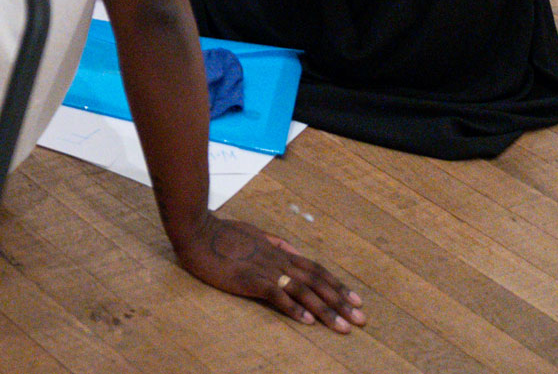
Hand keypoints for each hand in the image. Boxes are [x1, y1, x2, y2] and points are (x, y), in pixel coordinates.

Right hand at [172, 213, 364, 332]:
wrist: (196, 231)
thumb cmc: (221, 232)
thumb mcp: (252, 232)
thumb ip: (273, 242)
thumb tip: (291, 248)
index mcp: (279, 251)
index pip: (316, 269)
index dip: (338, 285)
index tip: (356, 300)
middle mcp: (278, 260)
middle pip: (317, 282)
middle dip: (341, 302)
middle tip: (361, 320)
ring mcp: (265, 269)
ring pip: (303, 291)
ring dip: (325, 310)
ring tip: (343, 327)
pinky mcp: (250, 279)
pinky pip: (277, 295)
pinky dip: (294, 308)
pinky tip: (307, 322)